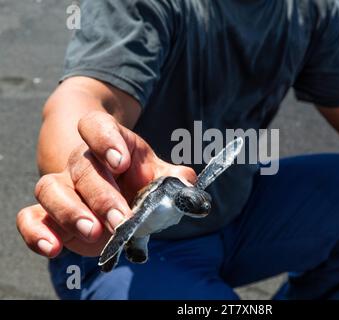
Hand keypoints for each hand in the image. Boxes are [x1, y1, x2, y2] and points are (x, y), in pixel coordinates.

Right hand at [16, 111, 195, 257]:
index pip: (96, 126)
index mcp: (109, 142)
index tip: (120, 161)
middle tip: (121, 219)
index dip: (105, 140)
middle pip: (83, 167)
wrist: (111, 188)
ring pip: (50, 188)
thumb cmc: (135, 177)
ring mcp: (62, 185)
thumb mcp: (156, 172)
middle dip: (102, 195)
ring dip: (70, 212)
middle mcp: (82, 161)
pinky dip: (37, 232)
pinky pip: (30, 218)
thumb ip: (173, 177)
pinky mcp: (48, 213)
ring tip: (93, 232)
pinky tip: (53, 248)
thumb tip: (188, 183)